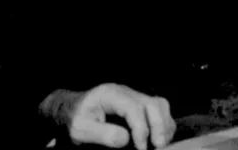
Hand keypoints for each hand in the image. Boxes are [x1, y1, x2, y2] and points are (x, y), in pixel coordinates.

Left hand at [44, 83, 175, 148]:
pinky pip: (159, 110)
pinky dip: (163, 124)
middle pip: (153, 103)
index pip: (134, 108)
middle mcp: (127, 92)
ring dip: (164, 125)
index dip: (141, 129)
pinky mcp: (140, 104)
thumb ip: (101, 134)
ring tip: (160, 144)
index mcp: (111, 94)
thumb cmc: (76, 119)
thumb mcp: (80, 129)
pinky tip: (159, 138)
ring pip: (160, 105)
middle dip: (159, 125)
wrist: (73, 110)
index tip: (141, 148)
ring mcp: (135, 97)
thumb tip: (125, 140)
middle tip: (158, 146)